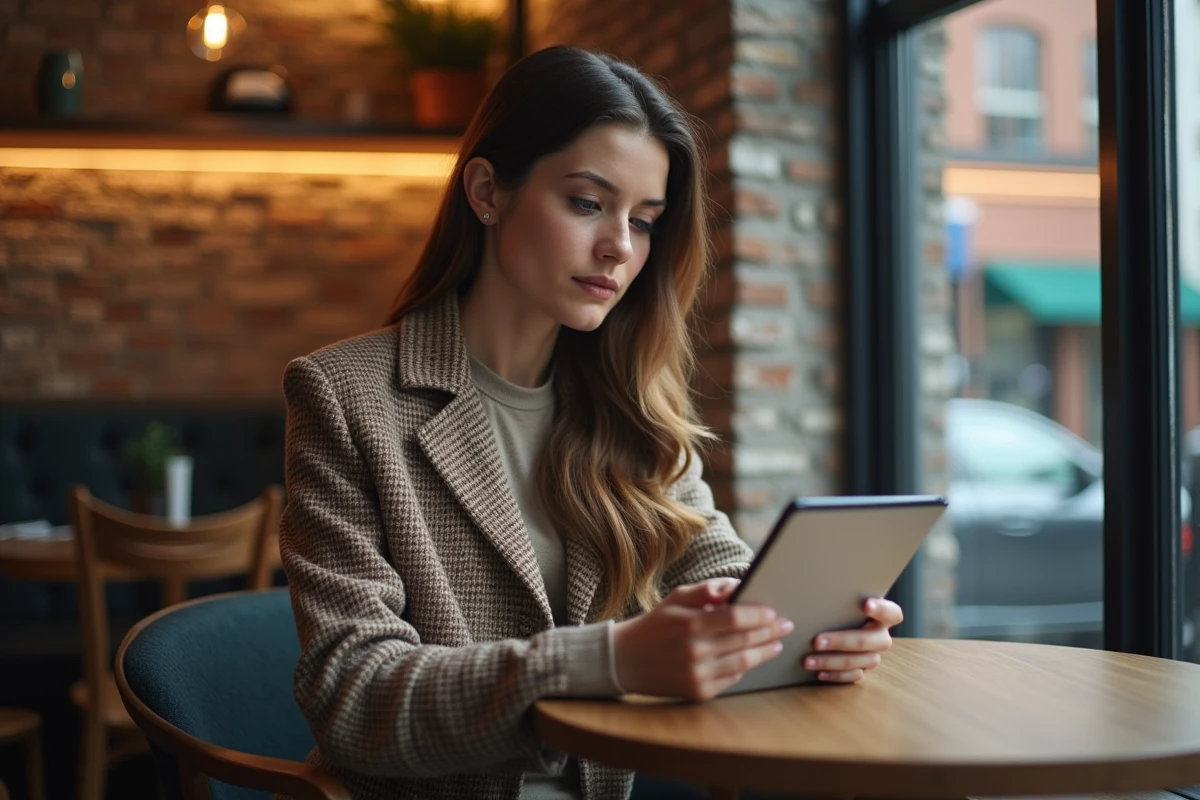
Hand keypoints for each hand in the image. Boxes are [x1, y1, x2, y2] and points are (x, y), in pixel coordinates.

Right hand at [612, 578, 793, 700]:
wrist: (625, 660)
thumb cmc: (656, 624)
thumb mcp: (677, 598)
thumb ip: (708, 590)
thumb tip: (737, 586)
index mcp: (690, 624)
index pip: (736, 618)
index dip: (759, 615)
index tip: (774, 612)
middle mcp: (695, 651)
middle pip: (744, 640)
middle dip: (769, 631)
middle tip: (785, 625)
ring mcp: (697, 675)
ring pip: (743, 662)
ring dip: (764, 652)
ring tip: (776, 643)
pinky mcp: (698, 692)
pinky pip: (731, 678)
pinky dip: (745, 667)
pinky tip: (752, 658)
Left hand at [804, 597, 902, 683]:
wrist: (833, 622)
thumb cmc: (838, 605)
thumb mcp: (841, 599)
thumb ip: (839, 597)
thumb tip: (816, 594)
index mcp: (883, 616)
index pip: (892, 613)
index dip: (882, 609)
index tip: (866, 605)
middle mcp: (881, 636)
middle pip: (871, 641)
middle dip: (842, 641)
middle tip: (816, 641)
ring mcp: (873, 654)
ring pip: (861, 661)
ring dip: (833, 661)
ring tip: (809, 660)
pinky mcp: (863, 669)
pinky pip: (854, 676)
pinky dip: (836, 675)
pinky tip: (818, 672)